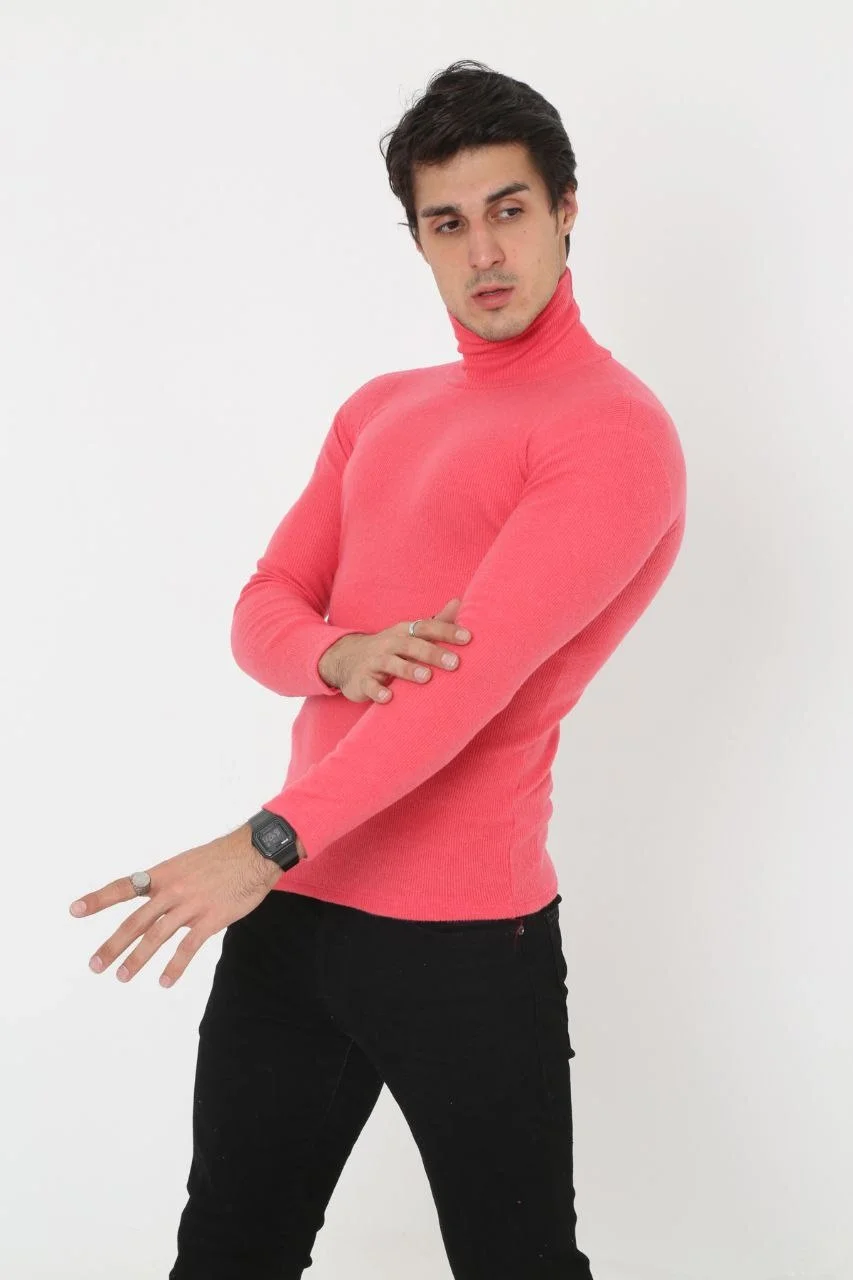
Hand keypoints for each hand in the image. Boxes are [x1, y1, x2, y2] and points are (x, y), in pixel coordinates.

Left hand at [68, 822, 285, 987]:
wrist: (254, 853)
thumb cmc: (222, 858)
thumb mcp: (187, 863)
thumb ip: (168, 884)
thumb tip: (155, 902)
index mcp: (163, 874)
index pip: (124, 887)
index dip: (98, 899)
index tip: (75, 910)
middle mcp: (172, 890)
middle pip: (136, 921)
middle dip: (113, 945)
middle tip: (96, 965)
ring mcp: (191, 905)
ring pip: (157, 936)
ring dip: (137, 959)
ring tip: (123, 976)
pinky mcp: (212, 918)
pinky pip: (188, 946)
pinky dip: (175, 966)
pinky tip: (165, 980)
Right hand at [319, 596, 472, 703]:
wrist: (346, 659)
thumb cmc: (390, 647)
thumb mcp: (410, 633)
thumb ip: (436, 622)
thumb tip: (459, 602)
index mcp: (404, 632)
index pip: (427, 627)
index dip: (446, 632)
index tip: (468, 638)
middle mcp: (389, 644)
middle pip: (411, 645)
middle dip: (433, 653)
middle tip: (455, 663)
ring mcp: (374, 662)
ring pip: (390, 663)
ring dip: (408, 670)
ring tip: (426, 677)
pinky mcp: (361, 681)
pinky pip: (369, 685)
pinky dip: (377, 691)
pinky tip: (388, 698)